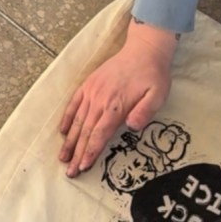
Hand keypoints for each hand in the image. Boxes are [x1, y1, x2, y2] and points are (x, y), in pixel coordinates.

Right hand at [59, 18, 178, 176]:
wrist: (144, 49)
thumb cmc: (153, 75)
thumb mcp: (158, 94)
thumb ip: (144, 112)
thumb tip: (131, 127)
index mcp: (116, 106)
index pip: (100, 134)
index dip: (90, 151)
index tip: (83, 167)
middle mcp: (100, 100)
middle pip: (86, 132)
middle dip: (77, 153)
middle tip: (70, 172)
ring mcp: (92, 92)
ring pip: (78, 121)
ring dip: (69, 141)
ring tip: (62, 157)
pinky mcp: (88, 85)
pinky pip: (74, 103)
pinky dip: (67, 118)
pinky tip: (63, 132)